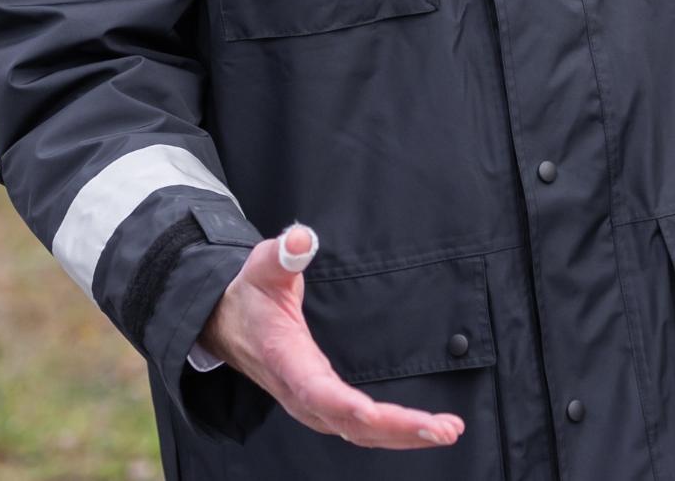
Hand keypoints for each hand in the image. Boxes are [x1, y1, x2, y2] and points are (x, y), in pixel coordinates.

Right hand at [197, 224, 464, 449]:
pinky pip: (360, 428)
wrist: (226, 325)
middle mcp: (301, 392)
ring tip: (448, 431)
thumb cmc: (251, 295)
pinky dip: (392, 432)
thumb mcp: (263, 267)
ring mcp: (313, 404)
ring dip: (403, 434)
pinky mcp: (323, 405)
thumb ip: (282, 254)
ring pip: (360, 431)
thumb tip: (300, 240)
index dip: (342, 404)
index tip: (371, 412)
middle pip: (351, 422)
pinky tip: (423, 431)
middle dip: (398, 428)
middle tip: (445, 430)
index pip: (316, 390)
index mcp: (286, 360)